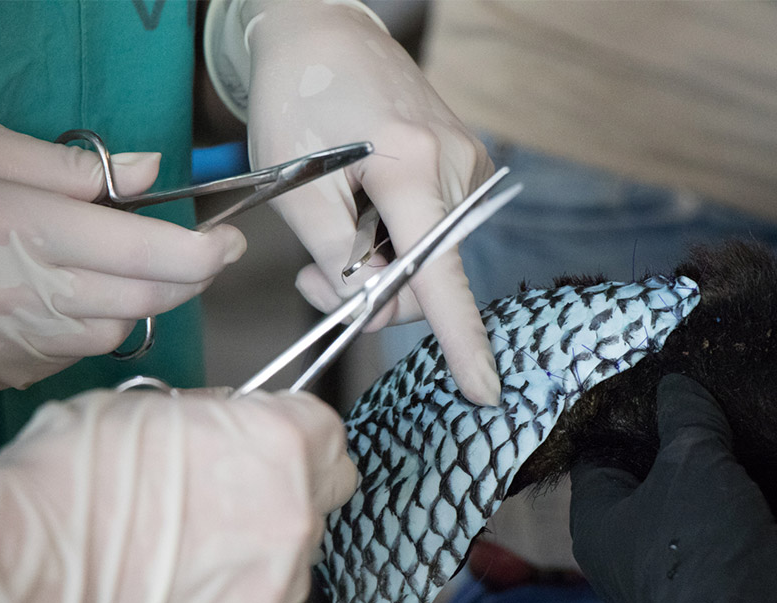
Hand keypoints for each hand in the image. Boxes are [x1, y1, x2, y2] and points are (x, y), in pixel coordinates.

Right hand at [0, 120, 245, 391]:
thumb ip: (64, 167)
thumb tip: (150, 171)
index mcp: (32, 233)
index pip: (154, 254)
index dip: (207, 251)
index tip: (230, 239)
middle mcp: (39, 297)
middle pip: (152, 298)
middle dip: (194, 277)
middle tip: (208, 253)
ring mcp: (25, 342)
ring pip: (123, 330)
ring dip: (146, 300)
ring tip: (139, 268)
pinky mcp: (11, 369)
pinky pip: (81, 352)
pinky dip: (98, 324)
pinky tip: (80, 298)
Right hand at [0, 388, 356, 602]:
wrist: (28, 572)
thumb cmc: (77, 477)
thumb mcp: (149, 405)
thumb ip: (217, 413)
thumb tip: (235, 421)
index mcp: (280, 443)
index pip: (329, 430)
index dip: (300, 431)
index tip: (276, 440)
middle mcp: (294, 515)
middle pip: (328, 493)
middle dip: (297, 485)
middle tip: (246, 489)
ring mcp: (278, 585)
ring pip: (297, 557)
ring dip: (265, 547)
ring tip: (200, 549)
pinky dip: (237, 600)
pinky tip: (186, 590)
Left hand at [241, 1, 499, 404]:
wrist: (323, 36)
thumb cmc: (299, 102)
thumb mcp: (298, 189)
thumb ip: (336, 259)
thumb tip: (372, 307)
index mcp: (414, 169)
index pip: (443, 277)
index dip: (462, 340)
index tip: (483, 388)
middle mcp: (456, 168)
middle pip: (430, 278)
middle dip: (376, 293)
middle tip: (316, 274)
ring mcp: (465, 164)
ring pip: (431, 258)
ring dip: (382, 263)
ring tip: (336, 222)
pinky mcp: (461, 164)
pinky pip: (434, 230)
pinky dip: (398, 238)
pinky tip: (366, 205)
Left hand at [569, 374, 776, 602]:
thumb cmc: (699, 542)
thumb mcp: (692, 461)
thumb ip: (682, 417)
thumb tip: (675, 384)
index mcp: (592, 519)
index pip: (594, 457)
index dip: (621, 423)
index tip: (652, 396)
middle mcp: (614, 552)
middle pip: (636, 484)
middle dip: (668, 453)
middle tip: (695, 415)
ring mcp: (653, 577)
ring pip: (671, 514)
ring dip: (698, 485)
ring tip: (724, 444)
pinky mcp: (691, 594)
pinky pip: (698, 541)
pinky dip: (717, 516)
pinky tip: (741, 488)